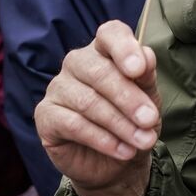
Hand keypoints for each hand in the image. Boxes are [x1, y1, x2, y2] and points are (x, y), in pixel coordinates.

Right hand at [34, 20, 160, 195]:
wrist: (117, 162)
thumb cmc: (133, 120)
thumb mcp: (148, 99)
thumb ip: (146, 77)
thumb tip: (146, 57)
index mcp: (104, 50)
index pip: (110, 34)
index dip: (124, 48)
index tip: (139, 70)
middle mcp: (77, 63)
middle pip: (99, 72)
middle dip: (129, 99)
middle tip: (150, 120)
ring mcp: (58, 87)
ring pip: (88, 101)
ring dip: (120, 124)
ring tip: (143, 141)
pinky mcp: (45, 115)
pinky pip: (73, 124)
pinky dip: (102, 139)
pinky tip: (123, 151)